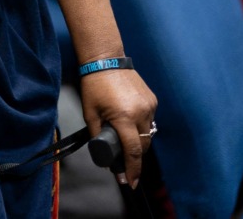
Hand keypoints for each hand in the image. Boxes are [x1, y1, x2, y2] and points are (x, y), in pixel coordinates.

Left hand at [79, 68, 157, 188]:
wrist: (106, 59)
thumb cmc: (94, 85)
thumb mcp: (89, 113)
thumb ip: (97, 134)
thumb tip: (103, 153)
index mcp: (124, 118)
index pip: (133, 152)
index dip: (132, 170)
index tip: (131, 183)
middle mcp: (141, 113)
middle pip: (143, 146)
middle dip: (135, 157)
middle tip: (123, 162)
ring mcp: (149, 106)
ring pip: (148, 134)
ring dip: (138, 141)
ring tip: (124, 136)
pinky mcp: (152, 100)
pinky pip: (149, 121)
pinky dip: (141, 126)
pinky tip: (130, 122)